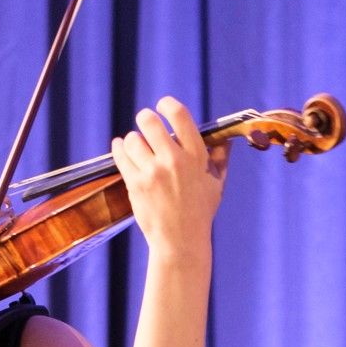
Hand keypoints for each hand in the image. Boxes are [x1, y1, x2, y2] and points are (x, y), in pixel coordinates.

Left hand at [114, 96, 227, 266]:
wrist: (180, 242)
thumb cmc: (200, 213)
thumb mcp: (216, 185)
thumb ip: (220, 159)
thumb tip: (226, 139)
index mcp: (196, 157)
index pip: (180, 116)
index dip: (167, 105)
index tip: (162, 105)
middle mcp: (174, 161)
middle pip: (150, 122)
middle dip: (145, 118)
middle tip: (144, 122)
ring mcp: (153, 173)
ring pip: (133, 139)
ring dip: (133, 140)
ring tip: (136, 145)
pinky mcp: (136, 184)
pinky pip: (121, 155)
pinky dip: (119, 149)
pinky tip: (121, 148)